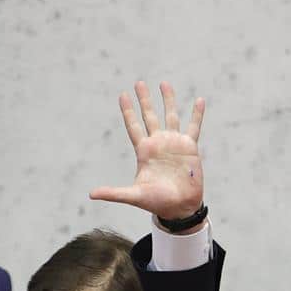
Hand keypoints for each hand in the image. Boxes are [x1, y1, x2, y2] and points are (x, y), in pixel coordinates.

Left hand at [89, 81, 205, 224]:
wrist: (180, 207)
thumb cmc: (156, 202)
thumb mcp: (134, 196)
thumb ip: (113, 192)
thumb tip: (91, 195)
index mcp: (144, 151)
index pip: (133, 126)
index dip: (128, 111)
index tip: (122, 95)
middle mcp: (158, 144)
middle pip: (149, 116)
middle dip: (144, 100)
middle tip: (139, 83)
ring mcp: (174, 144)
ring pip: (171, 116)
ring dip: (168, 100)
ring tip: (164, 83)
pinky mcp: (189, 147)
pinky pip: (194, 127)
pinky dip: (196, 114)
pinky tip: (198, 100)